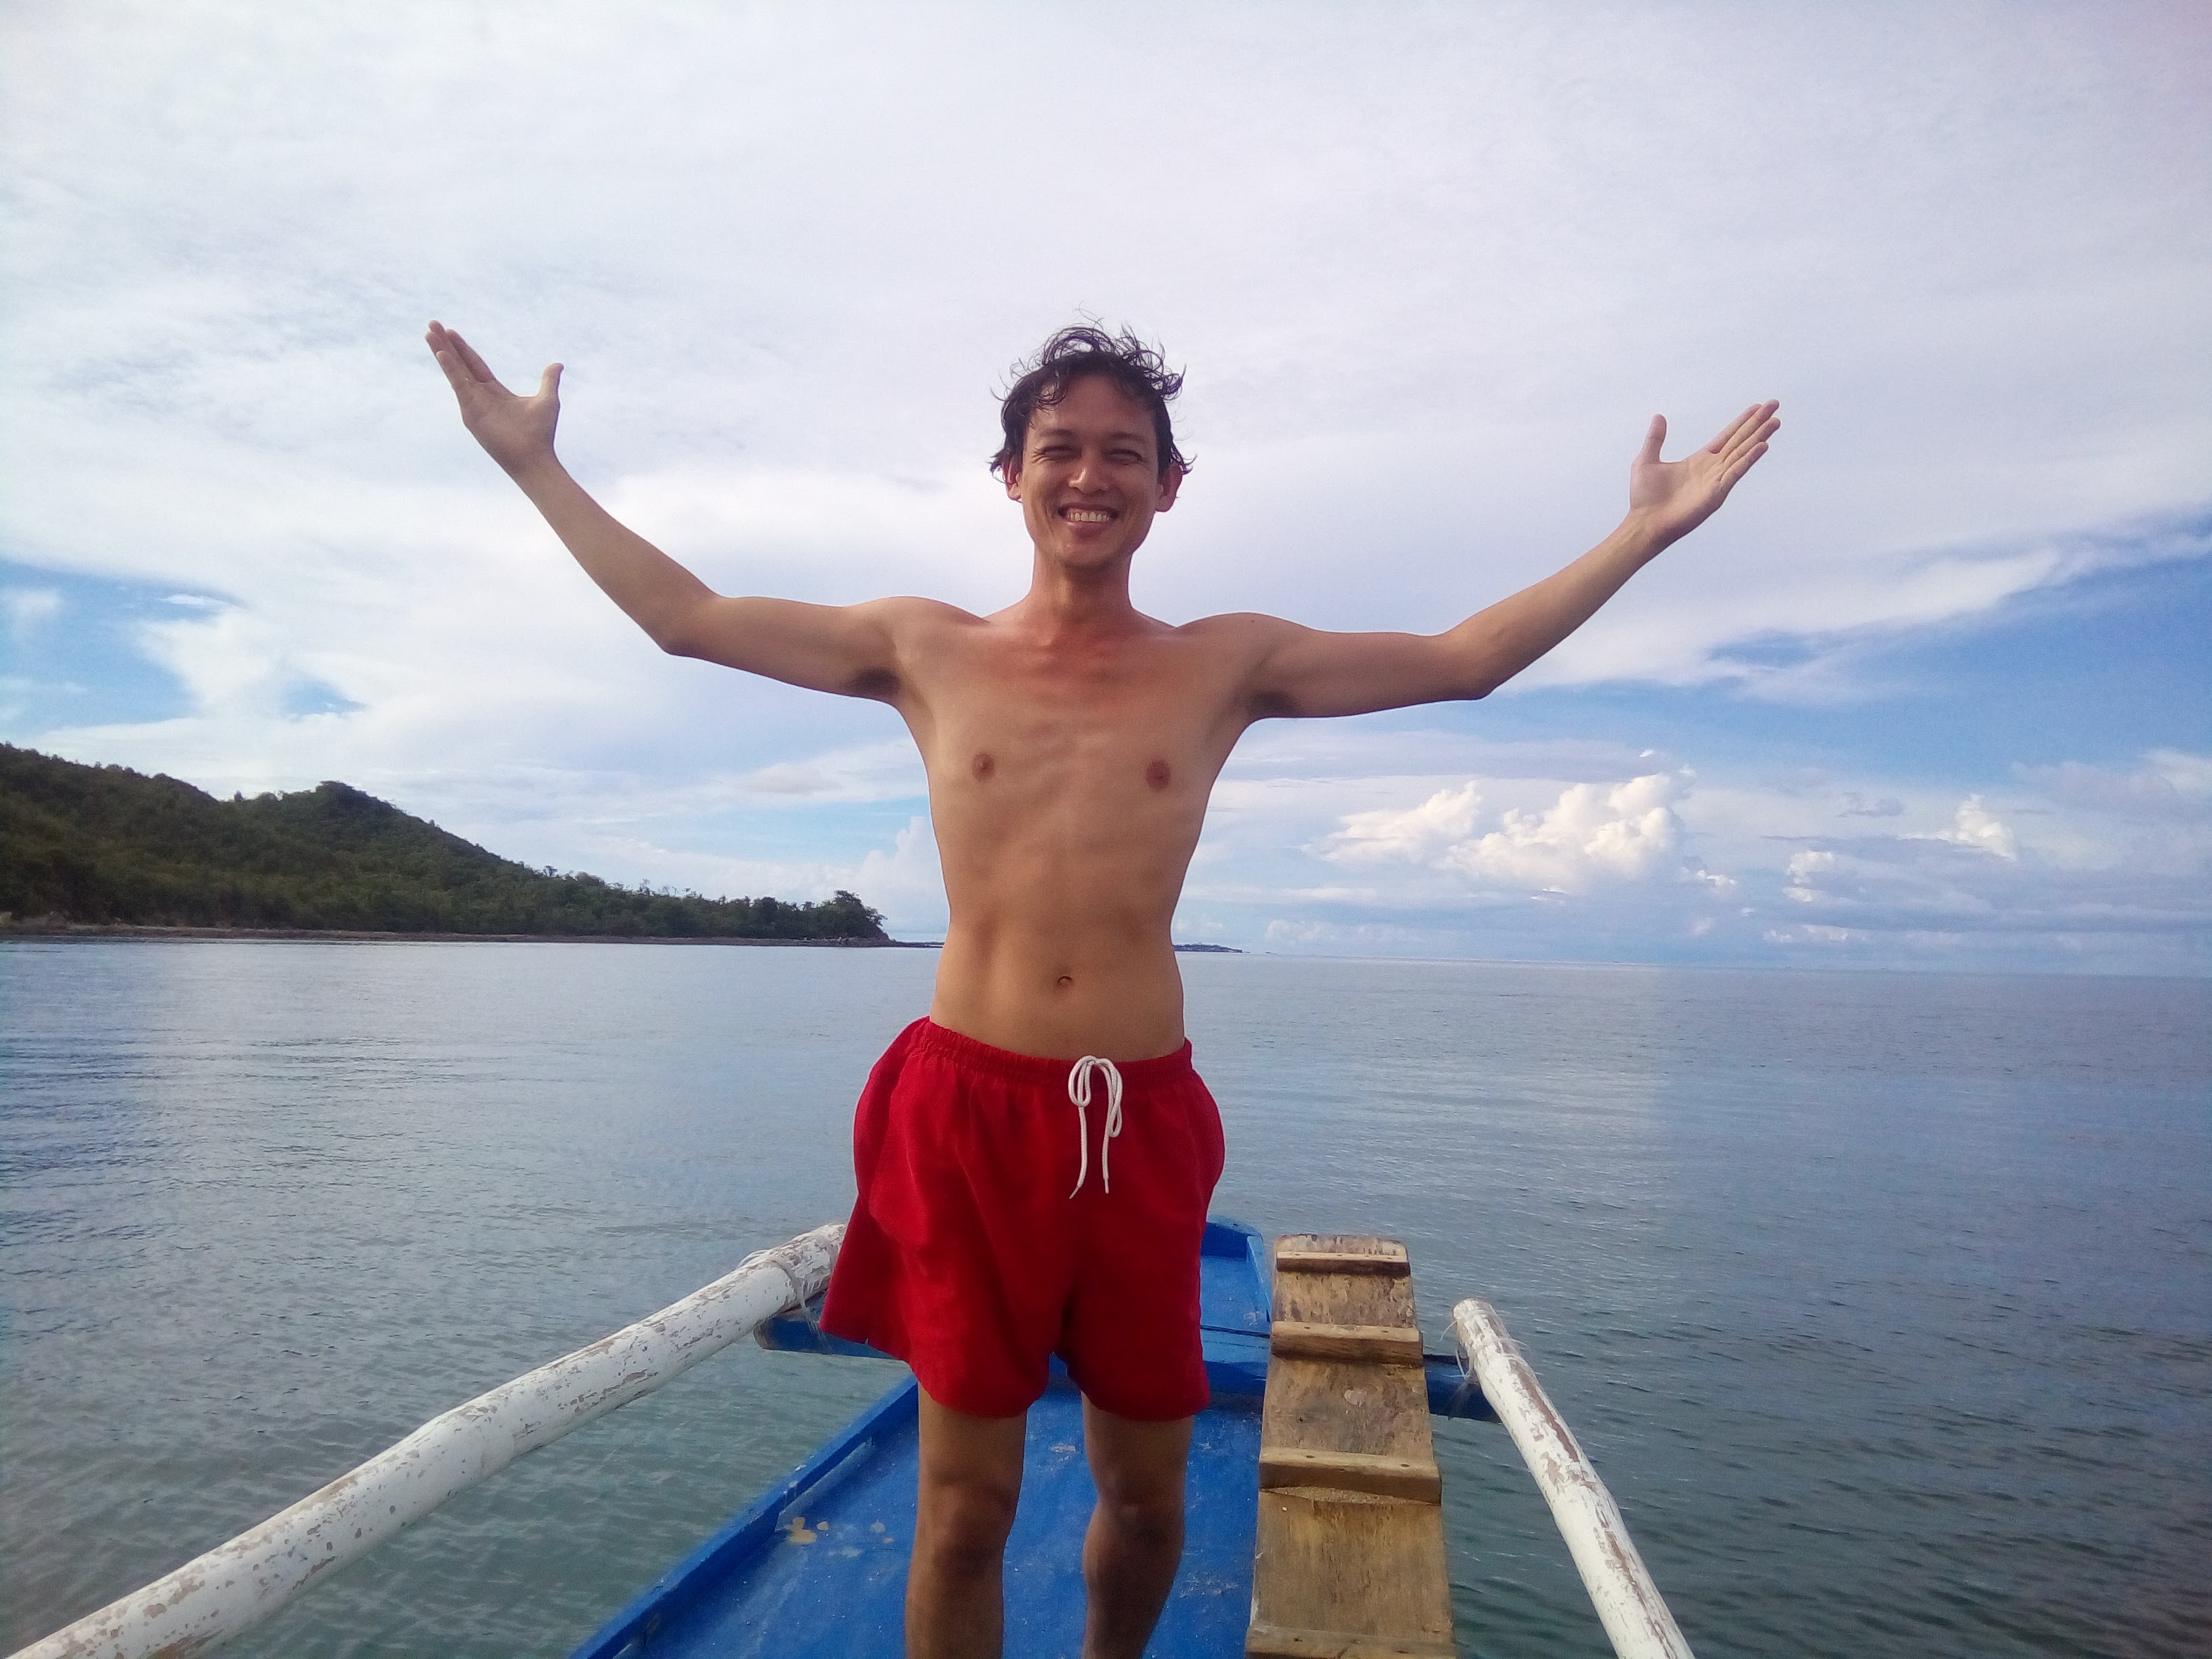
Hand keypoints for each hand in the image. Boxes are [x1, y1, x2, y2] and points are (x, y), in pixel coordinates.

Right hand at [426, 321, 562, 477]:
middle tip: (432, 324)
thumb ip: (548, 380)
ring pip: (454, 371)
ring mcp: (473, 404)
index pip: (474, 364)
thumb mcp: (547, 400)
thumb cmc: (540, 434)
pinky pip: (458, 385)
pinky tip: (441, 353)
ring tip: (428, 331)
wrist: (534, 458)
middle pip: (459, 364)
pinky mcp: (471, 412)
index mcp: (495, 392)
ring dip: (441, 351)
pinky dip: (450, 368)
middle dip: (445, 344)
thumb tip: (557, 364)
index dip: (463, 348)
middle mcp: (480, 396)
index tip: (450, 331)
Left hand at [1628, 400, 1779, 548]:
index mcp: (1700, 460)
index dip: (1742, 422)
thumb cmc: (1645, 498)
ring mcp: (1717, 480)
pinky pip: (1736, 472)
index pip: (1727, 436)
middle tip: (1774, 405)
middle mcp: (1712, 469)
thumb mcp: (1646, 460)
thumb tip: (1658, 416)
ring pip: (1743, 453)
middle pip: (1740, 440)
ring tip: (1775, 422)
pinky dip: (1749, 459)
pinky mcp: (1716, 493)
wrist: (1644, 523)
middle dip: (1757, 423)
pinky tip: (1762, 446)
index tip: (1757, 408)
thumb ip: (1655, 438)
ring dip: (1759, 437)